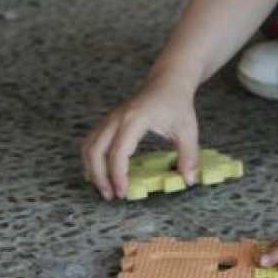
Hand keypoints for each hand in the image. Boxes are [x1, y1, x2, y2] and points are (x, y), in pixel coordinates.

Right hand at [81, 75, 198, 200]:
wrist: (167, 81)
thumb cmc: (177, 103)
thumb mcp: (188, 129)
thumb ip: (189, 155)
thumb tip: (188, 180)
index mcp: (136, 119)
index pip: (118, 152)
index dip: (118, 175)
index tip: (123, 192)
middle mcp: (118, 118)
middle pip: (96, 151)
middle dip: (99, 177)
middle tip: (110, 195)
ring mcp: (110, 118)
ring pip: (89, 146)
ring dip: (92, 169)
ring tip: (104, 188)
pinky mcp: (109, 120)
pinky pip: (92, 141)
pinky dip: (91, 158)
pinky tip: (100, 172)